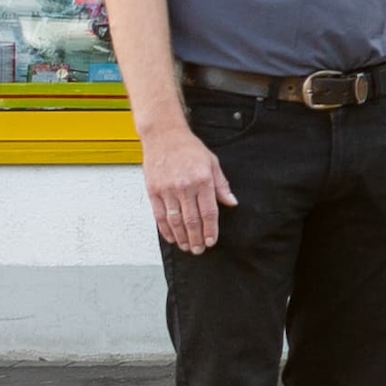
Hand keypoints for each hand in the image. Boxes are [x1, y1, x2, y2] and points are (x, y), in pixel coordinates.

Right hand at [138, 122, 234, 256]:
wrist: (164, 136)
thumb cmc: (189, 148)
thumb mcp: (212, 163)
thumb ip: (222, 185)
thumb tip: (231, 202)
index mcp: (202, 180)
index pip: (208, 212)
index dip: (210, 229)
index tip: (212, 241)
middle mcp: (184, 187)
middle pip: (191, 220)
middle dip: (196, 238)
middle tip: (199, 250)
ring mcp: (167, 190)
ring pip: (175, 221)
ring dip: (182, 237)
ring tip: (187, 246)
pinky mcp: (153, 191)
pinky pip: (159, 215)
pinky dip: (165, 229)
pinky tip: (172, 237)